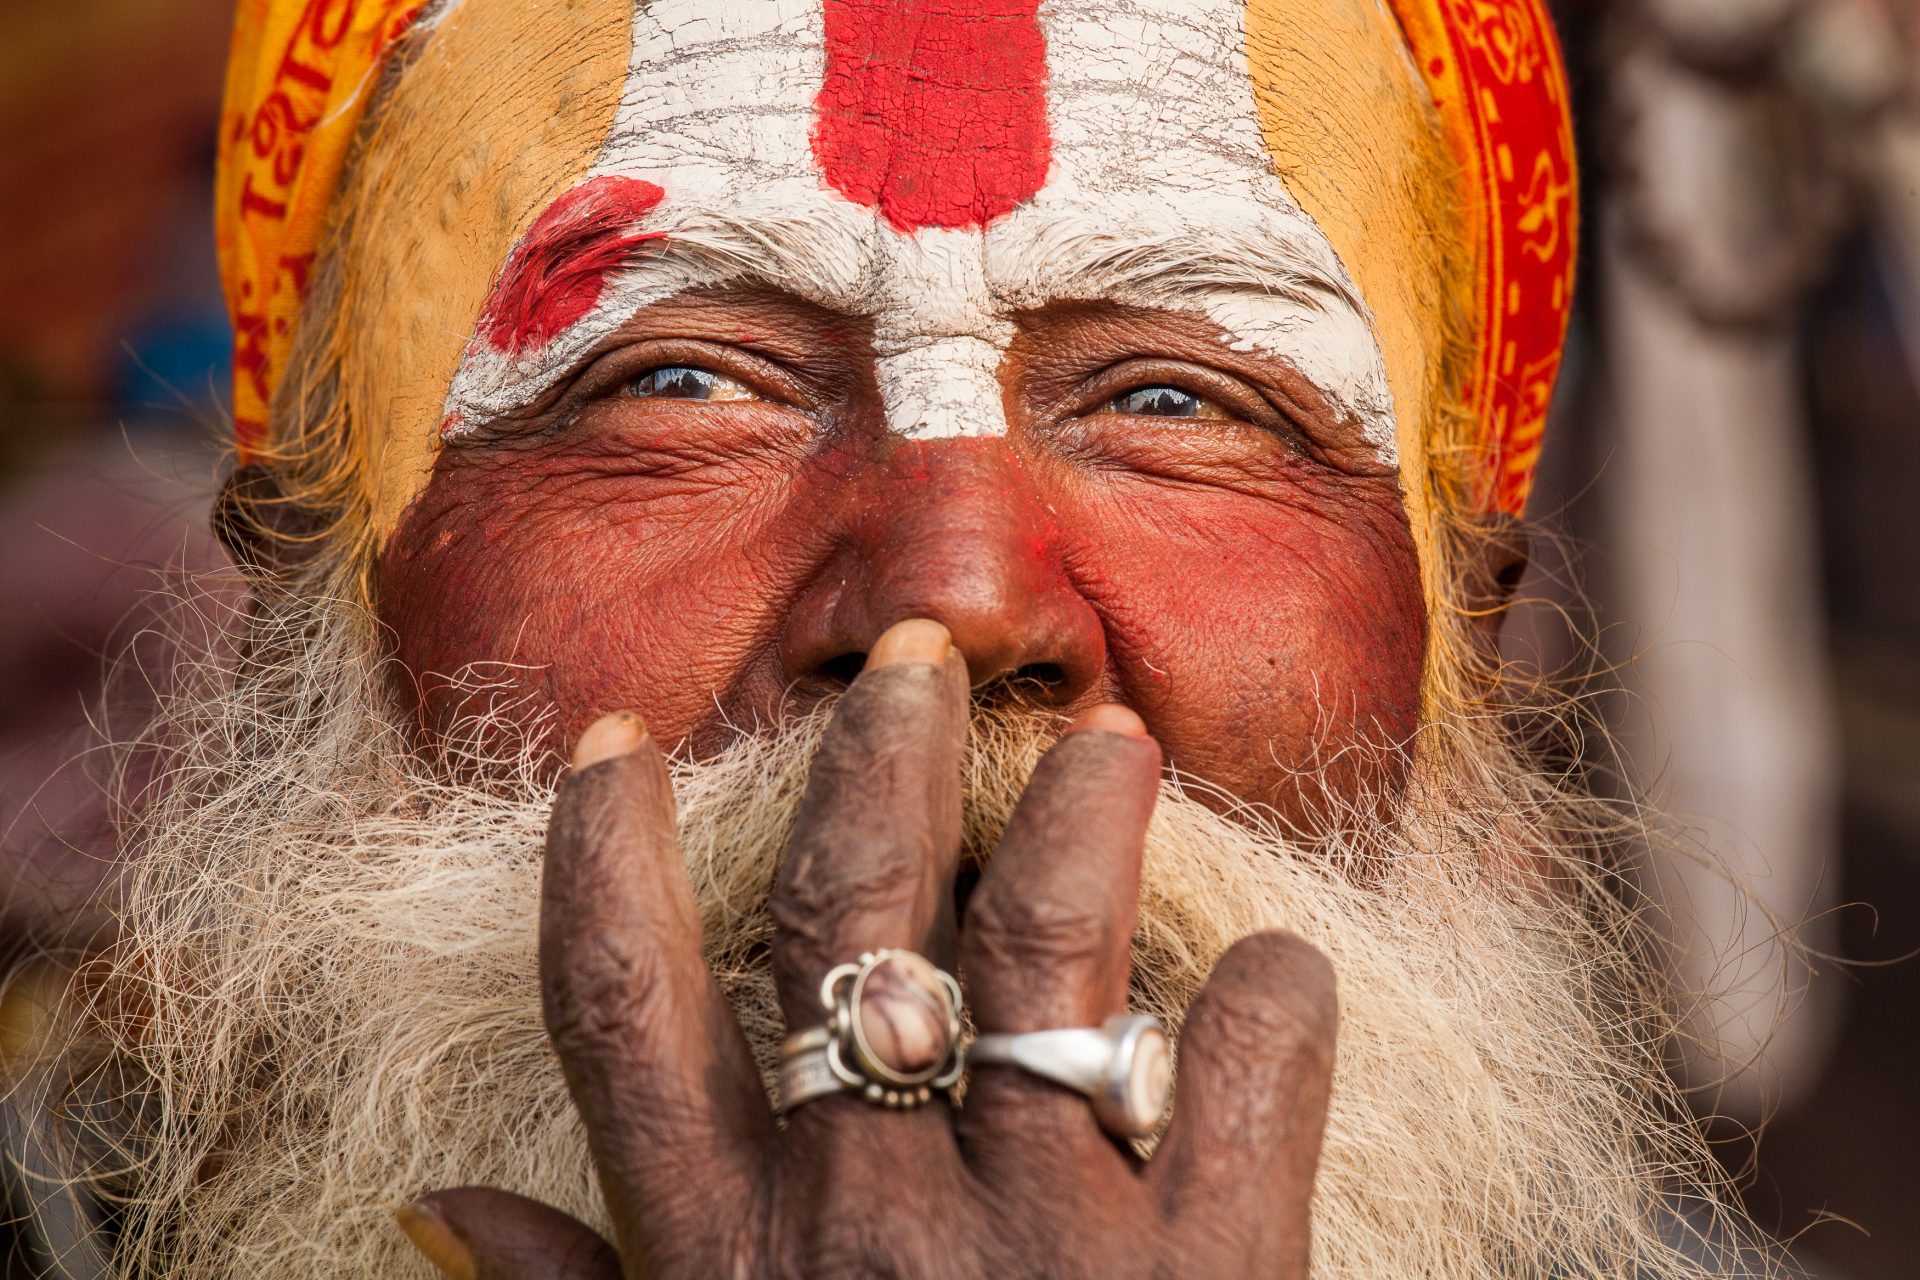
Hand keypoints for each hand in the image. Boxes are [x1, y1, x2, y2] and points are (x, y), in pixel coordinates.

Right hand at [398, 620, 1336, 1277]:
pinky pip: (1247, 1094)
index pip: (620, 1007)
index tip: (624, 742)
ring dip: (1084, 823)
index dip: (601, 855)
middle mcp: (862, 1217)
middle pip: (849, 922)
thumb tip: (448, 1220)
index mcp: (723, 1256)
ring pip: (1050, 955)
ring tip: (1114, 738)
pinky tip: (1280, 972)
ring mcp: (1040, 1241)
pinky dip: (1276, 1013)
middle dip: (874, 764)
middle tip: (913, 660)